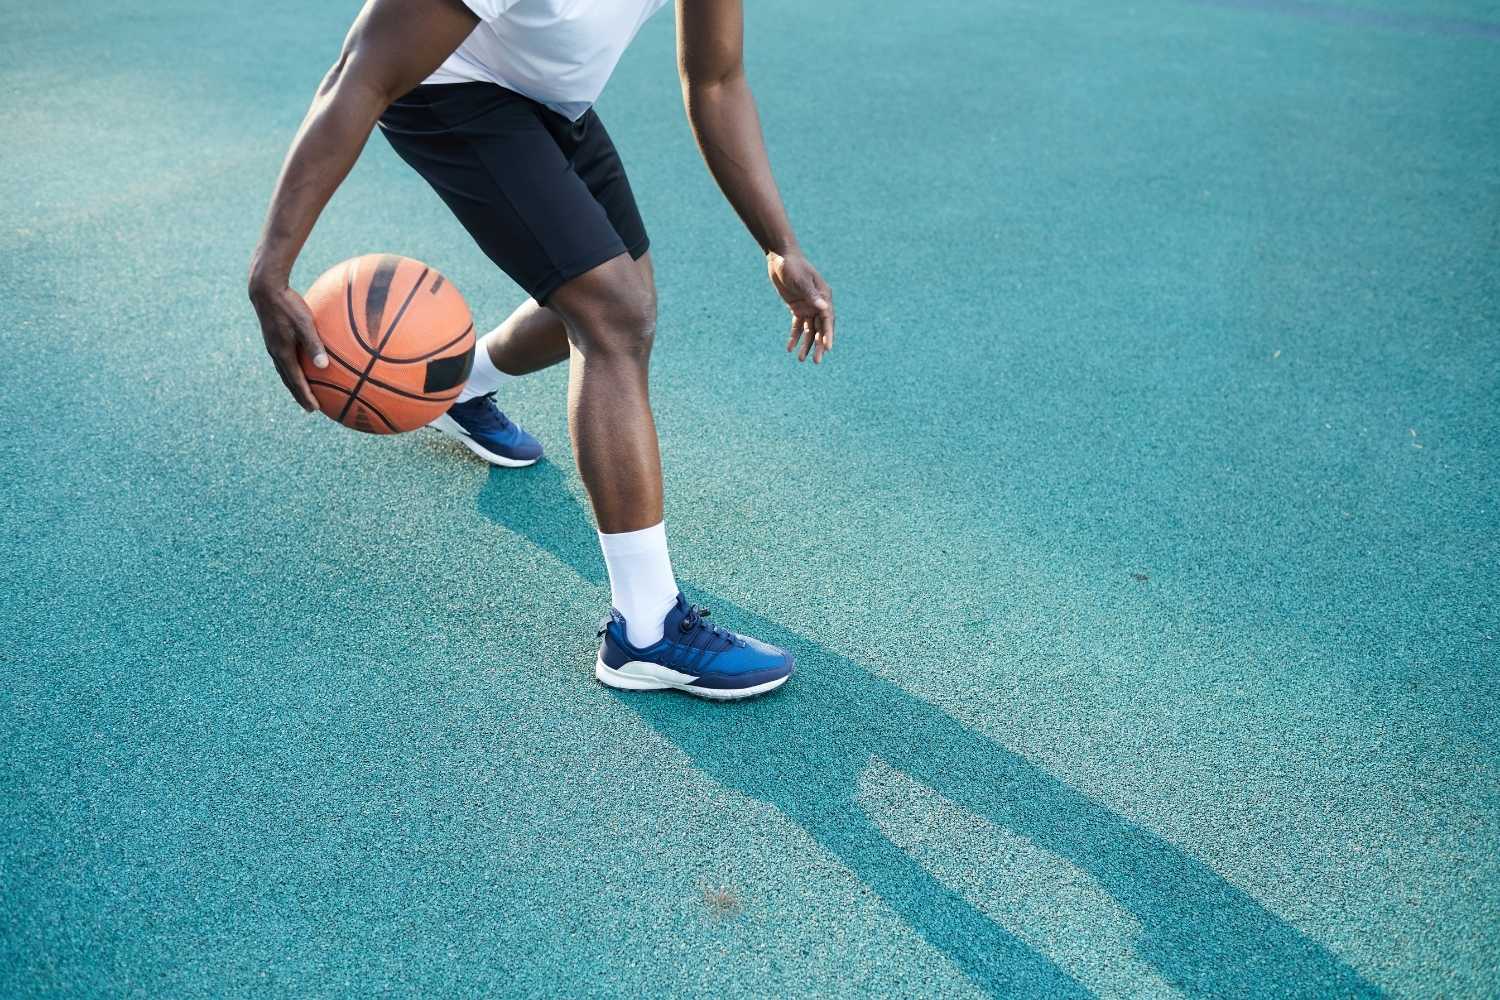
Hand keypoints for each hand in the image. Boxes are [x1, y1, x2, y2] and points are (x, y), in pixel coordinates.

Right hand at [249, 275, 327, 411]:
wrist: (265, 289)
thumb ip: (314, 344)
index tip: (315, 409)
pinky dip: (292, 369)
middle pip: (289, 380)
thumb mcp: (304, 323)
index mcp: (283, 353)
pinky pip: (284, 359)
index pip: (296, 381)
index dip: (305, 396)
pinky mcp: (273, 338)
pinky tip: (301, 365)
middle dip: (300, 394)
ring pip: (285, 371)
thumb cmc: (288, 304)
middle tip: (311, 408)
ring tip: (304, 391)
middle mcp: (276, 353)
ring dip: (295, 383)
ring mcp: (273, 346)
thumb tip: (324, 366)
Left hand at [767, 250, 834, 362]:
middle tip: (817, 362)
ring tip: (800, 360)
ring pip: (809, 330)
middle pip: (820, 328)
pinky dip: (794, 337)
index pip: (828, 319)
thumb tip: (825, 308)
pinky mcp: (797, 307)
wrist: (780, 257)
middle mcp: (818, 303)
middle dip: (819, 345)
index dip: (829, 334)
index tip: (828, 348)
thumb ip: (811, 295)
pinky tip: (789, 348)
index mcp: (824, 296)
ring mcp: (808, 306)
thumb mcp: (800, 280)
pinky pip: (797, 326)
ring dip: (806, 344)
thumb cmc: (792, 266)